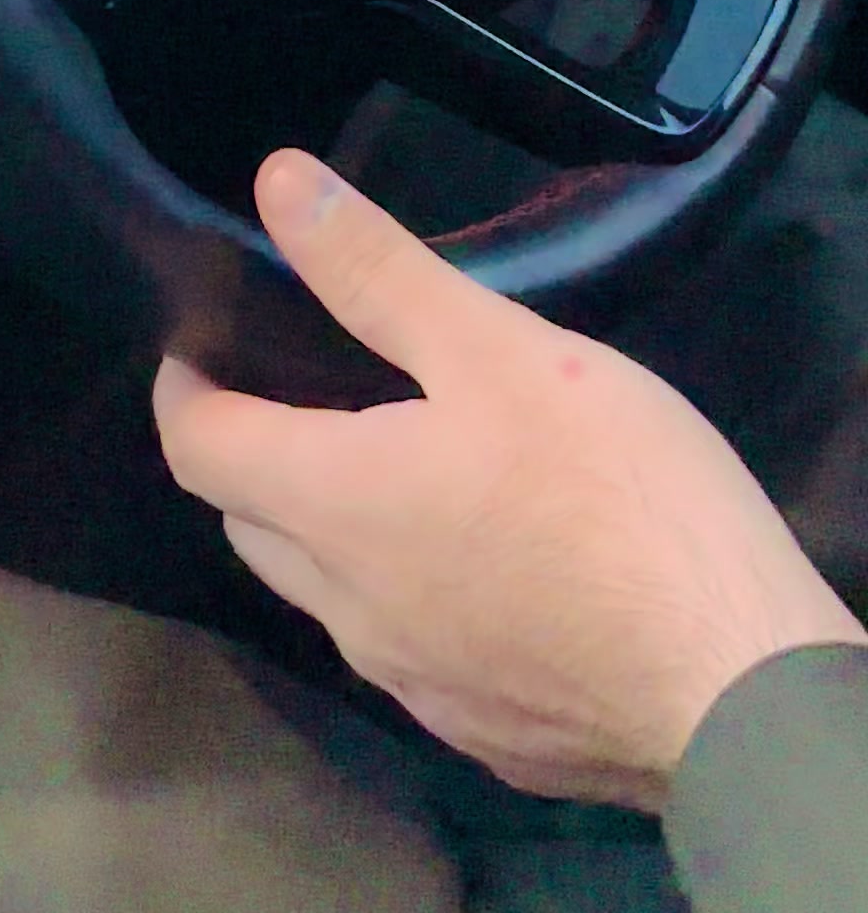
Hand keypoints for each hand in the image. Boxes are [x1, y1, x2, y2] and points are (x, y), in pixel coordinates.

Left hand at [154, 152, 864, 807]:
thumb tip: (275, 182)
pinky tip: (484, 564)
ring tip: (398, 465)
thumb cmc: (611, 496)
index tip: (203, 343)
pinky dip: (413, 598)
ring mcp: (418, 688)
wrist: (733, 689)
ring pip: (332, 600)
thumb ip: (377, 271)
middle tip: (303, 390)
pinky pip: (413, 658)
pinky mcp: (487, 736)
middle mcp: (351, 613)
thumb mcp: (500, 349)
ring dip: (332, 532)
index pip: (197, 449)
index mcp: (335, 507)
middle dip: (254, 456)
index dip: (185, 389)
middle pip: (254, 526)